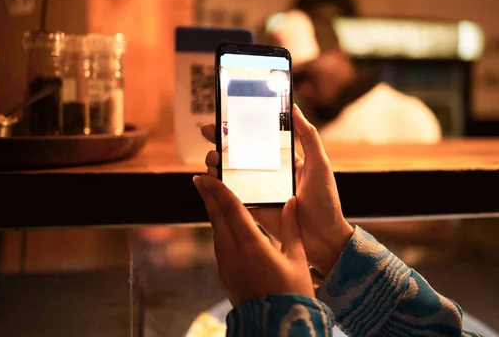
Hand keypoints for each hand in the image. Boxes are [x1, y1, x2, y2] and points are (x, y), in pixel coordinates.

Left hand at [193, 174, 313, 305]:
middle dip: (208, 197)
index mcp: (251, 246)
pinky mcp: (226, 277)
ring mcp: (226, 267)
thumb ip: (291, 228)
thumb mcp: (296, 258)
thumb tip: (291, 202)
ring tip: (212, 199)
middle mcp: (233, 255)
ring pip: (216, 233)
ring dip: (213, 214)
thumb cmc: (292, 293)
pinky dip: (219, 231)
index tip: (207, 177)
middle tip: (201, 179)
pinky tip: (224, 228)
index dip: (219, 190)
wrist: (277, 326)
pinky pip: (219, 247)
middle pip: (216, 219)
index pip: (231, 210)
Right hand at [200, 104, 353, 275]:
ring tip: (211, 158)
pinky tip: (209, 179)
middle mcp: (267, 173)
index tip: (224, 117)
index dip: (240, 129)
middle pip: (238, 154)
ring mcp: (258, 191)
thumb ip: (308, 136)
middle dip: (220, 142)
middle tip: (208, 132)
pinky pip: (231, 196)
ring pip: (230, 173)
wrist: (323, 238)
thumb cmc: (325, 200)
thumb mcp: (319, 163)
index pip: (257, 139)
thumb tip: (295, 108)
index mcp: (282, 160)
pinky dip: (217, 187)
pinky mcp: (253, 208)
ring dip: (216, 163)